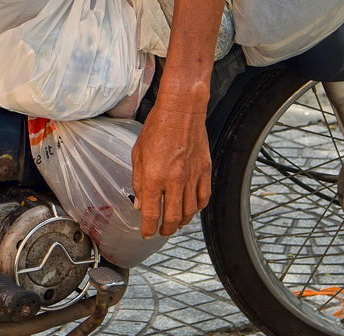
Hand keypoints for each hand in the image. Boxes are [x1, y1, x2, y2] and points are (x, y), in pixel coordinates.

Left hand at [131, 101, 212, 237]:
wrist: (181, 111)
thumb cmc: (157, 128)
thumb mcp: (138, 154)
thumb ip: (138, 182)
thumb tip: (140, 204)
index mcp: (154, 176)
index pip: (151, 212)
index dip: (148, 228)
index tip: (146, 233)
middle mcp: (174, 180)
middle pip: (173, 217)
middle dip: (166, 229)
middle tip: (162, 231)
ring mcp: (192, 176)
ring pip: (190, 211)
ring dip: (182, 221)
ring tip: (176, 223)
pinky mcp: (204, 170)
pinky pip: (204, 197)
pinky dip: (198, 207)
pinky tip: (192, 208)